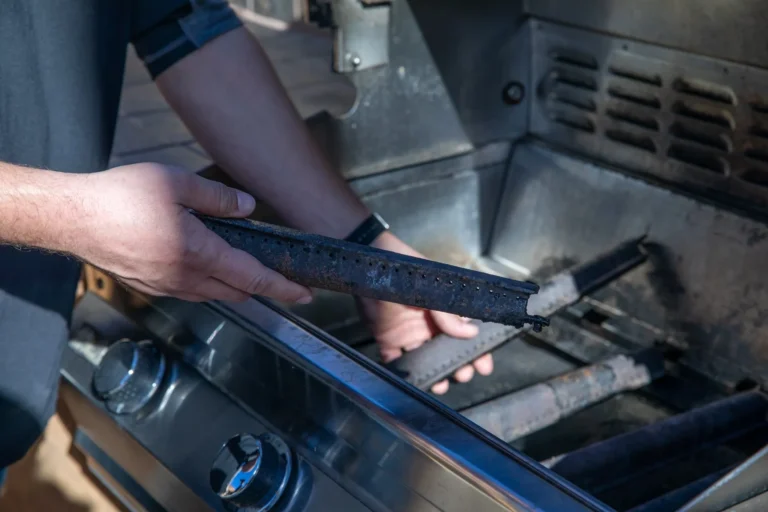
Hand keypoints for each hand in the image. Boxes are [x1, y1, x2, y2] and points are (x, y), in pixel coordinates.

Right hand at [65, 163, 311, 303]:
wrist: (72, 217)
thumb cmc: (121, 196)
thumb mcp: (176, 184)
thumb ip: (218, 198)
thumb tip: (249, 208)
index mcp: (198, 252)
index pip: (253, 277)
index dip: (283, 288)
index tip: (305, 295)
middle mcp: (184, 277)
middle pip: (238, 291)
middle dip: (263, 289)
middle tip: (284, 282)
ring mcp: (165, 286)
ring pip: (214, 294)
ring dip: (235, 286)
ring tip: (248, 271)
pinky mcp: (150, 286)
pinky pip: (191, 291)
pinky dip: (209, 284)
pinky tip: (207, 266)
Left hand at [357, 233, 491, 394]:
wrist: (369, 264)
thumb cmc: (404, 269)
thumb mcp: (431, 289)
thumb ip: (448, 312)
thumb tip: (471, 331)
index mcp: (443, 311)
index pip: (465, 334)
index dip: (476, 350)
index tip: (484, 364)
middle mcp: (428, 325)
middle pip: (447, 352)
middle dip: (458, 366)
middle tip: (464, 374)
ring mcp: (408, 334)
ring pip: (425, 360)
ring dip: (435, 374)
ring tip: (442, 383)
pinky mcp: (388, 339)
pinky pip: (397, 361)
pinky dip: (405, 373)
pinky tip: (415, 381)